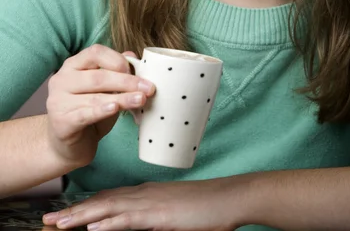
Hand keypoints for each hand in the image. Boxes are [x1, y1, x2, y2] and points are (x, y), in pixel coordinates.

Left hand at [42, 178, 241, 230]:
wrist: (229, 198)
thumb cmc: (206, 207)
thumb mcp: (175, 213)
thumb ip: (154, 217)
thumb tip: (139, 223)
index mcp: (146, 194)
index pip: (109, 199)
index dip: (85, 206)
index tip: (64, 214)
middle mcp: (144, 194)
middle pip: (102, 202)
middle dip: (74, 212)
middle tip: (48, 220)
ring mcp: (151, 203)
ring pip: (109, 209)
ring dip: (81, 217)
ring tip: (58, 224)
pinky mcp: (160, 215)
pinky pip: (129, 219)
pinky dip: (109, 222)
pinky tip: (93, 227)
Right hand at [46, 44, 154, 168]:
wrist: (69, 146)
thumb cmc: (89, 111)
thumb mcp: (104, 90)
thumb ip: (115, 72)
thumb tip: (132, 55)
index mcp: (73, 65)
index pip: (95, 53)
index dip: (117, 59)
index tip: (134, 70)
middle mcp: (62, 80)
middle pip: (98, 76)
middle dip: (126, 82)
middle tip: (148, 88)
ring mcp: (58, 101)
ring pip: (95, 97)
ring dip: (122, 98)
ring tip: (141, 99)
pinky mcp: (61, 122)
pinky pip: (85, 114)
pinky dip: (102, 111)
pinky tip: (115, 108)